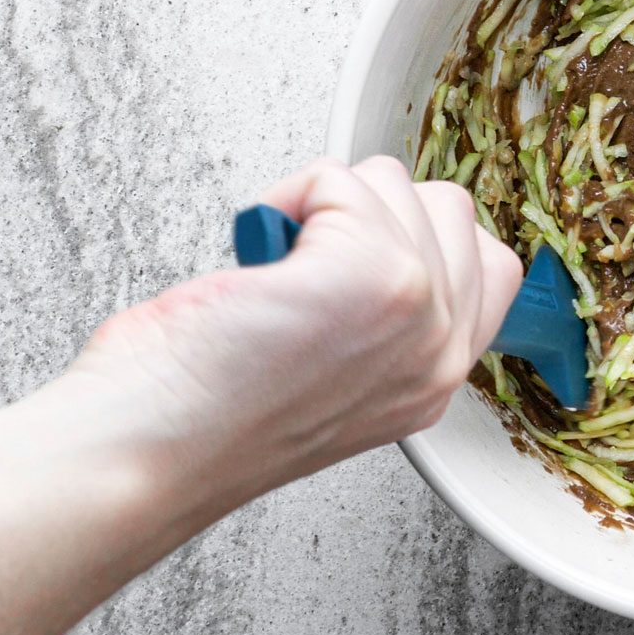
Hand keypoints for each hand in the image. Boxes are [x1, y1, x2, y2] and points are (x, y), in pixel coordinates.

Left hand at [73, 156, 522, 504]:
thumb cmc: (196, 420)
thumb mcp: (330, 382)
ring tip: (276, 275)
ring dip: (321, 208)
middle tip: (304, 271)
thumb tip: (371, 238)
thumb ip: (383, 322)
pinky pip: (337, 179)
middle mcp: (440, 351)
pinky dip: (286, 201)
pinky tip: (259, 266)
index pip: (490, 267)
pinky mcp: (376, 273)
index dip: (419, 236)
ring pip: (392, 182)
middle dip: (366, 212)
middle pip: (447, 208)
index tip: (356, 250)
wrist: (143, 456)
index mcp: (433, 380)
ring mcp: (418, 309)